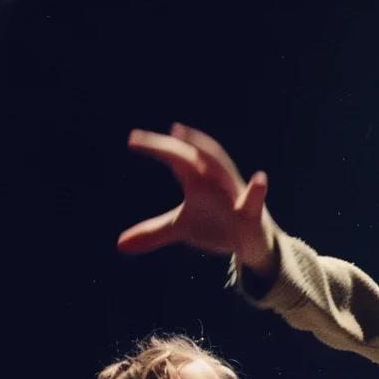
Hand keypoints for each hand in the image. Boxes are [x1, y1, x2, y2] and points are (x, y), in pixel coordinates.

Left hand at [121, 124, 273, 271]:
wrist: (249, 243)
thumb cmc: (217, 226)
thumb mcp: (182, 228)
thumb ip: (153, 232)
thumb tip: (120, 244)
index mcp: (197, 179)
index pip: (175, 157)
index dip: (156, 147)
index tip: (132, 139)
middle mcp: (215, 180)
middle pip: (195, 155)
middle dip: (178, 144)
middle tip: (158, 135)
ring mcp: (234, 193)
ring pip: (222, 167)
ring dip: (207, 152)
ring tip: (190, 136)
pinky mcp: (251, 212)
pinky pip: (254, 199)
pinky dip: (256, 190)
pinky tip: (259, 179)